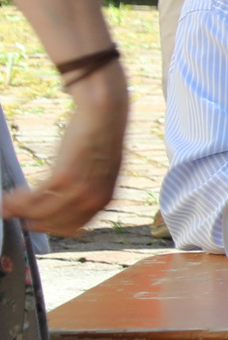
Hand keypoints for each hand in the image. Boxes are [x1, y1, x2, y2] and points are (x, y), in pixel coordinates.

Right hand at [0, 61, 126, 234]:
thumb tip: (64, 198)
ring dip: (18, 210)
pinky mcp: (64, 178)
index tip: (34, 223)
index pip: (73, 227)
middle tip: (14, 215)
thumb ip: (87, 186)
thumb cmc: (101, 135)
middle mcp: (94, 200)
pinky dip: (16, 200)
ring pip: (40, 213)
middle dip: (31, 222)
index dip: (49, 227)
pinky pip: (32, 199)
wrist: (105, 111)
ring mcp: (80, 191)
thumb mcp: (100, 168)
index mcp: (105, 199)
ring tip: (5, 205)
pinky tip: (7, 197)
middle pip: (54, 225)